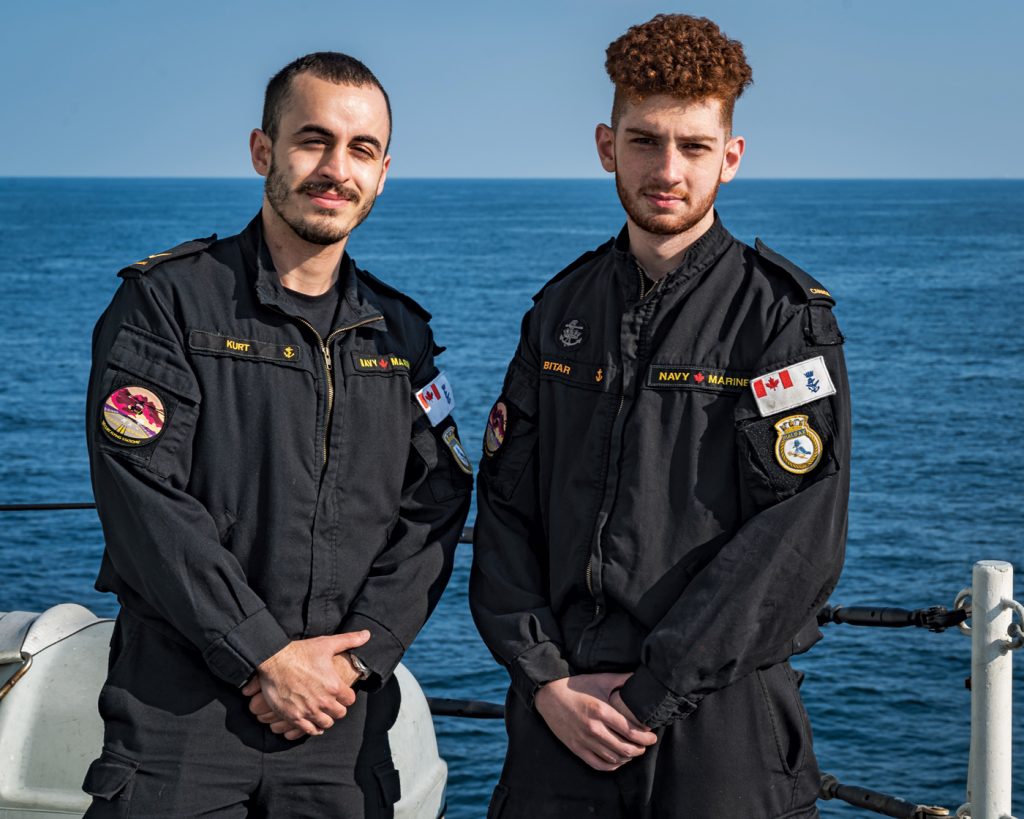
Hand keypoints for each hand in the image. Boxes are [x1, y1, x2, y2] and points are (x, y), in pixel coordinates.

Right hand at [242, 630, 369, 738]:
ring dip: (326, 719)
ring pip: (326, 724)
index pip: (350, 700)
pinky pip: (309, 730)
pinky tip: (312, 722)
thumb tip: (367, 634)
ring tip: (322, 712)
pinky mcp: (294, 717)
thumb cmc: (300, 651)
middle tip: (331, 702)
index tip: (341, 693)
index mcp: (334, 686)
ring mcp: (308, 711)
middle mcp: (323, 701)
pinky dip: (312, 728)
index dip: (346, 696)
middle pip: (339, 714)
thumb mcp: (327, 643)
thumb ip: (350, 640)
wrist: (273, 660)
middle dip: (337, 708)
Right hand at [534, 673, 656, 771]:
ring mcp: (584, 740)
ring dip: (627, 758)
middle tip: (645, 745)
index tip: (652, 737)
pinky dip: (612, 765)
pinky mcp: (576, 748)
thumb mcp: (600, 679)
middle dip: (640, 749)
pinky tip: (618, 760)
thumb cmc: (576, 686)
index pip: (630, 731)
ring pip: (613, 758)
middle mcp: (593, 728)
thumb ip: (622, 679)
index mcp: (601, 711)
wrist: (549, 695)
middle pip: (624, 748)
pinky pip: (598, 764)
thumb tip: (640, 676)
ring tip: (634, 751)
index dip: (646, 738)